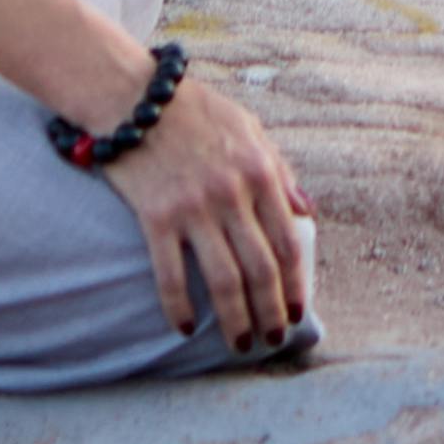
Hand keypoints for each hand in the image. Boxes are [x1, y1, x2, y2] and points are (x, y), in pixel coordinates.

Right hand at [115, 62, 320, 353]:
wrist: (135, 98)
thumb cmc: (196, 113)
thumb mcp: (250, 130)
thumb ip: (280, 172)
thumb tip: (308, 212)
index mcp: (260, 172)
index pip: (287, 242)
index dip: (296, 284)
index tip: (298, 313)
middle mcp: (232, 194)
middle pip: (260, 269)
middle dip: (270, 312)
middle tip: (272, 340)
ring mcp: (193, 209)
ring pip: (223, 281)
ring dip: (234, 320)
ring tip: (240, 345)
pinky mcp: (155, 218)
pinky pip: (170, 274)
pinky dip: (178, 306)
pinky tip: (183, 329)